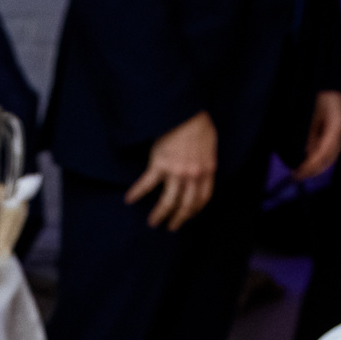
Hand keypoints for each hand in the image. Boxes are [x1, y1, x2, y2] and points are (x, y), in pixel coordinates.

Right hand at [124, 111, 218, 230]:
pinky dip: (137, 193)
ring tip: (153, 222)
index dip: (195, 210)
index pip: (203, 198)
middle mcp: (192, 175)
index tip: (188, 215)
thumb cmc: (199, 125)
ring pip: (168, 201)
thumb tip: (203, 172)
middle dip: (178, 219)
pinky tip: (129, 200)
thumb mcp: (210, 147)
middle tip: (171, 227)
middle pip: (185, 205)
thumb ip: (207, 163)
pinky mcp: (159, 164)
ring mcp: (176, 171)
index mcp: (207, 171)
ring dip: (159, 214)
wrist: (186, 112)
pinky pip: (147, 183)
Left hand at [293, 91, 340, 179]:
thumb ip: (309, 134)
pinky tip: (308, 159)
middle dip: (314, 169)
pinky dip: (318, 155)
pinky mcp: (337, 128)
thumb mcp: (311, 114)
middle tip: (298, 175)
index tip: (298, 173)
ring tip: (301, 170)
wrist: (327, 77)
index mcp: (336, 127)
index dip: (310, 166)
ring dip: (316, 164)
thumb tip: (305, 153)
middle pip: (329, 158)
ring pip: (330, 154)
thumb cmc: (319, 93)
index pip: (323, 153)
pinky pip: (328, 146)